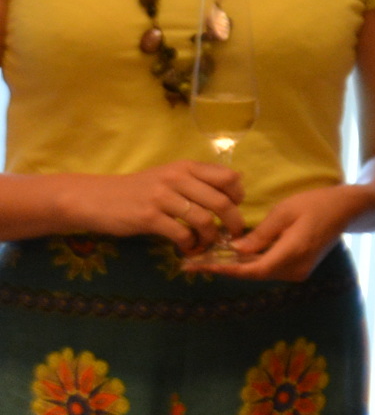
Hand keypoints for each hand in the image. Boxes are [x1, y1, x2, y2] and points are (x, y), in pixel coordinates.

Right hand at [58, 164, 241, 250]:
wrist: (97, 198)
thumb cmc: (138, 190)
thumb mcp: (169, 176)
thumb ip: (196, 181)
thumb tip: (231, 194)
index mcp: (185, 167)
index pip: (228, 177)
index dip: (238, 196)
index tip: (234, 208)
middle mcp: (176, 178)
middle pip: (221, 202)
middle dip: (233, 222)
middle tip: (232, 234)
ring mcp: (162, 197)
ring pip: (204, 220)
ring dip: (211, 237)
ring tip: (206, 243)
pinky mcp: (149, 217)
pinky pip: (181, 234)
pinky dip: (190, 245)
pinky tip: (187, 247)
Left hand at [200, 185, 362, 282]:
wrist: (347, 209)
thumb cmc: (316, 203)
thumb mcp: (285, 211)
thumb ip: (260, 233)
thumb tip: (236, 250)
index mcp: (292, 253)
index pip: (252, 269)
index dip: (225, 269)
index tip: (199, 266)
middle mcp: (295, 269)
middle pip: (253, 273)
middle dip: (225, 268)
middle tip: (194, 263)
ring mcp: (298, 271)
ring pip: (260, 272)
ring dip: (236, 266)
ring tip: (207, 258)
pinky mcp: (299, 268)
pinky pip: (269, 268)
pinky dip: (250, 263)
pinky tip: (233, 255)